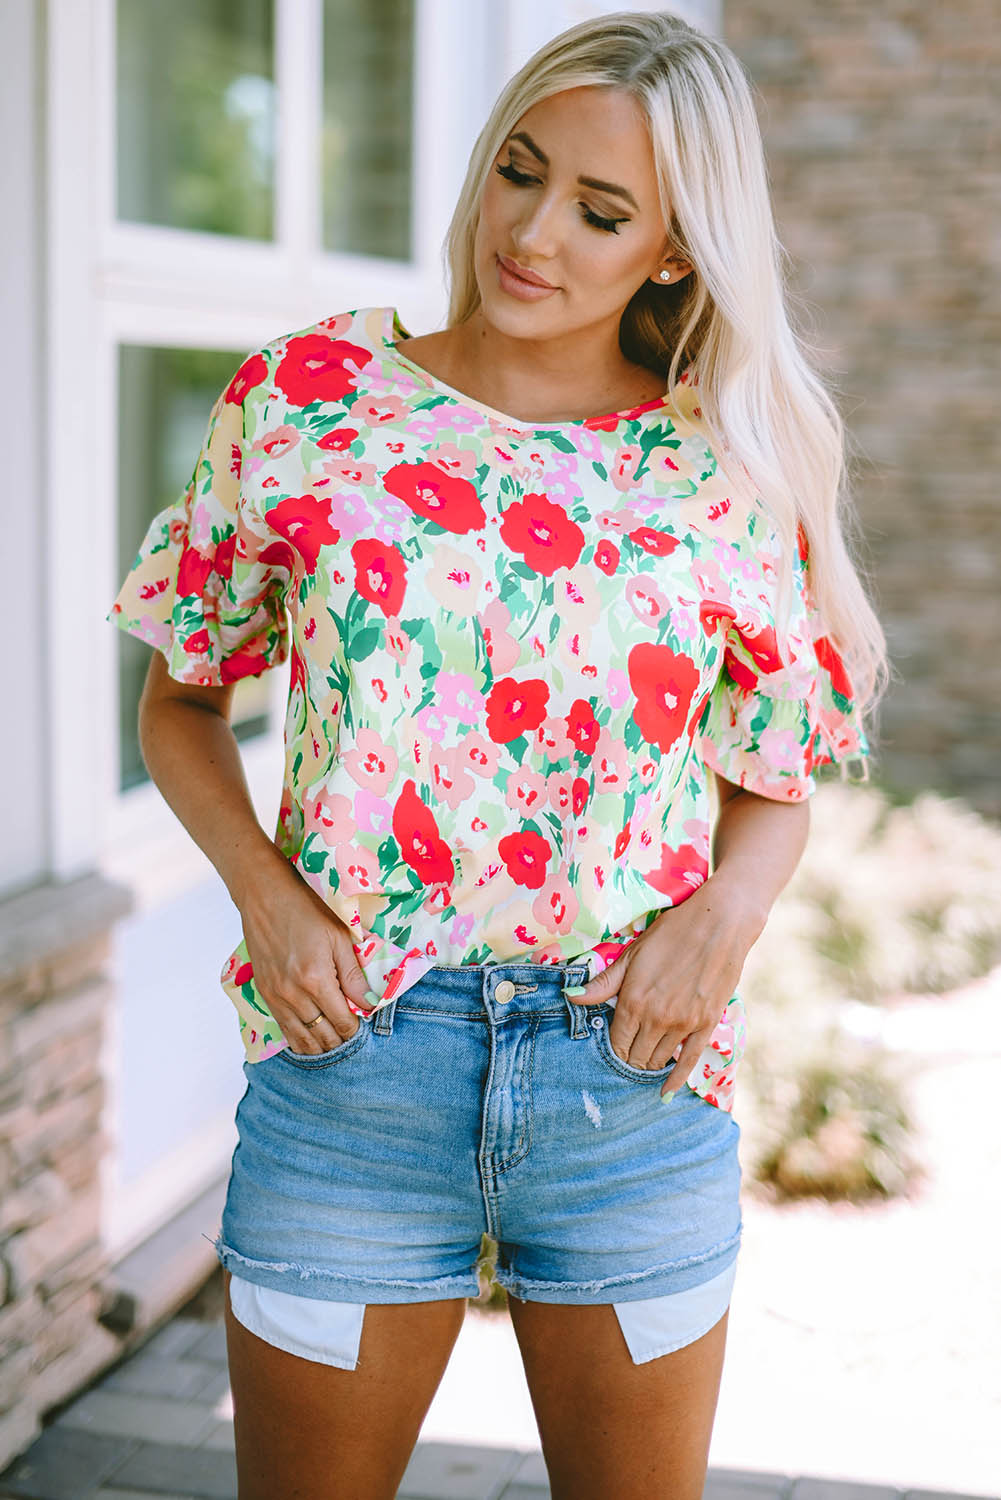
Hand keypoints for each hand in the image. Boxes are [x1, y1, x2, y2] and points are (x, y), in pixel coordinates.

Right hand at [238, 855, 374, 1054]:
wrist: (264, 899)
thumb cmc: (305, 911)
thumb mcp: (338, 937)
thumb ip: (353, 975)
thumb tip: (369, 1003)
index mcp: (316, 980)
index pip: (342, 1022)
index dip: (356, 1030)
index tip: (364, 1027)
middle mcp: (294, 995)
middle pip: (322, 1036)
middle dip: (341, 1041)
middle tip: (353, 1037)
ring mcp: (276, 997)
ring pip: (301, 1040)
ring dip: (321, 1046)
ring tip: (335, 1043)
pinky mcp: (264, 995)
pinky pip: (284, 1029)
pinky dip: (299, 1039)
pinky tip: (311, 1039)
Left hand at [573, 878, 763, 1098]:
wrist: (719, 924)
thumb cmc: (672, 933)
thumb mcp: (632, 954)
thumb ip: (603, 983)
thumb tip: (570, 998)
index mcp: (633, 1001)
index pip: (615, 1043)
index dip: (612, 1050)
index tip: (611, 1050)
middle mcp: (656, 1018)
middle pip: (635, 1057)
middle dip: (628, 1061)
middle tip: (627, 1059)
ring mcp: (683, 1024)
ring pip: (659, 1061)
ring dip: (648, 1065)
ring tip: (643, 1064)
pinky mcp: (706, 1025)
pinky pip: (688, 1062)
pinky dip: (675, 1080)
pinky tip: (666, 1093)